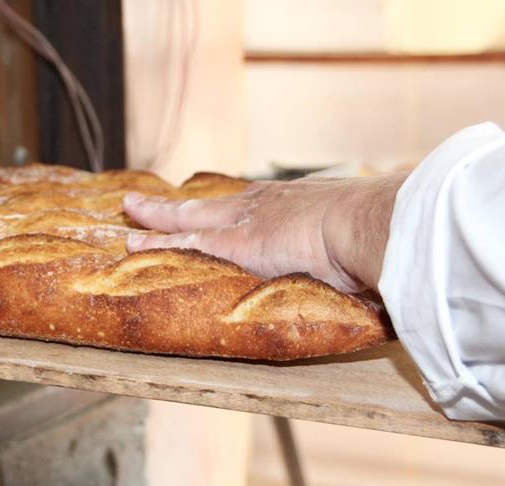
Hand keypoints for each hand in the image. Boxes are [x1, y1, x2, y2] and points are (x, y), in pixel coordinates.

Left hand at [123, 173, 406, 292]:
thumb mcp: (357, 236)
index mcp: (291, 203)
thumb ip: (348, 250)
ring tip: (130, 216)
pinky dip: (155, 244)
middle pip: (206, 205)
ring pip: (186, 220)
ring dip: (156, 220)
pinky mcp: (231, 244)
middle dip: (176, 206)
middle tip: (146, 200)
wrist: (367, 224)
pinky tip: (132, 244)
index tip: (207, 206)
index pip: (245, 205)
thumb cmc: (374, 233)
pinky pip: (182, 243)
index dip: (222, 208)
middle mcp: (260, 205)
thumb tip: (364, 266)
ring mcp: (242, 222)